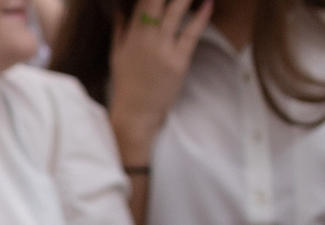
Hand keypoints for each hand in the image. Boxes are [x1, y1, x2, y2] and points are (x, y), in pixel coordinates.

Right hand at [106, 0, 210, 161]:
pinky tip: (208, 3)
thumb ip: (120, 30)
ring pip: (174, 12)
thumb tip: (120, 9)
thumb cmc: (127, 85)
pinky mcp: (178, 61)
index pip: (141, 2)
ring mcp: (161, 49)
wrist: (134, 114)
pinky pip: (191, 33)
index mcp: (130, 36)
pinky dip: (200, 16)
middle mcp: (144, 39)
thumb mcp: (117, 56)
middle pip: (156, 2)